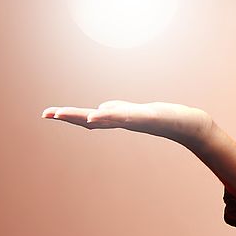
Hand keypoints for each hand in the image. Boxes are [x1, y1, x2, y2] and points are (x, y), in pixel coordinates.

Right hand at [42, 100, 213, 149]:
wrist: (188, 126)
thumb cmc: (163, 119)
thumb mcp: (135, 113)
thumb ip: (117, 111)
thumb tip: (98, 109)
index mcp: (119, 120)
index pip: (88, 118)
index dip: (68, 116)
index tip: (47, 114)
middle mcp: (124, 121)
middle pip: (92, 119)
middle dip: (70, 117)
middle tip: (48, 114)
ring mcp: (136, 120)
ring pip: (108, 118)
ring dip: (87, 116)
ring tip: (67, 113)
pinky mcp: (150, 117)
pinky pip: (127, 116)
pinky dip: (111, 115)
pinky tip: (98, 113)